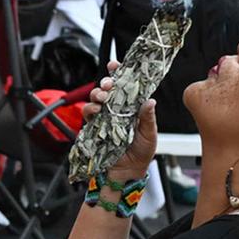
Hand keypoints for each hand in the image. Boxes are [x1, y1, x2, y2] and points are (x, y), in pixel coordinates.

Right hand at [82, 64, 158, 182]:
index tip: (114, 65)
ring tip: (102, 98)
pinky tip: (95, 110)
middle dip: (105, 82)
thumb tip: (150, 101)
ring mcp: (105, 118)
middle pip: (107, 89)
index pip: (125, 87)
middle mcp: (117, 110)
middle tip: (108, 84)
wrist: (127, 173)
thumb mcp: (149, 135)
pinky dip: (90, 109)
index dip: (119, 74)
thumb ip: (148, 118)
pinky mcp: (94, 127)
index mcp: (132, 108)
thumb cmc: (141, 154)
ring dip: (97, 94)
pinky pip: (88, 114)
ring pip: (96, 98)